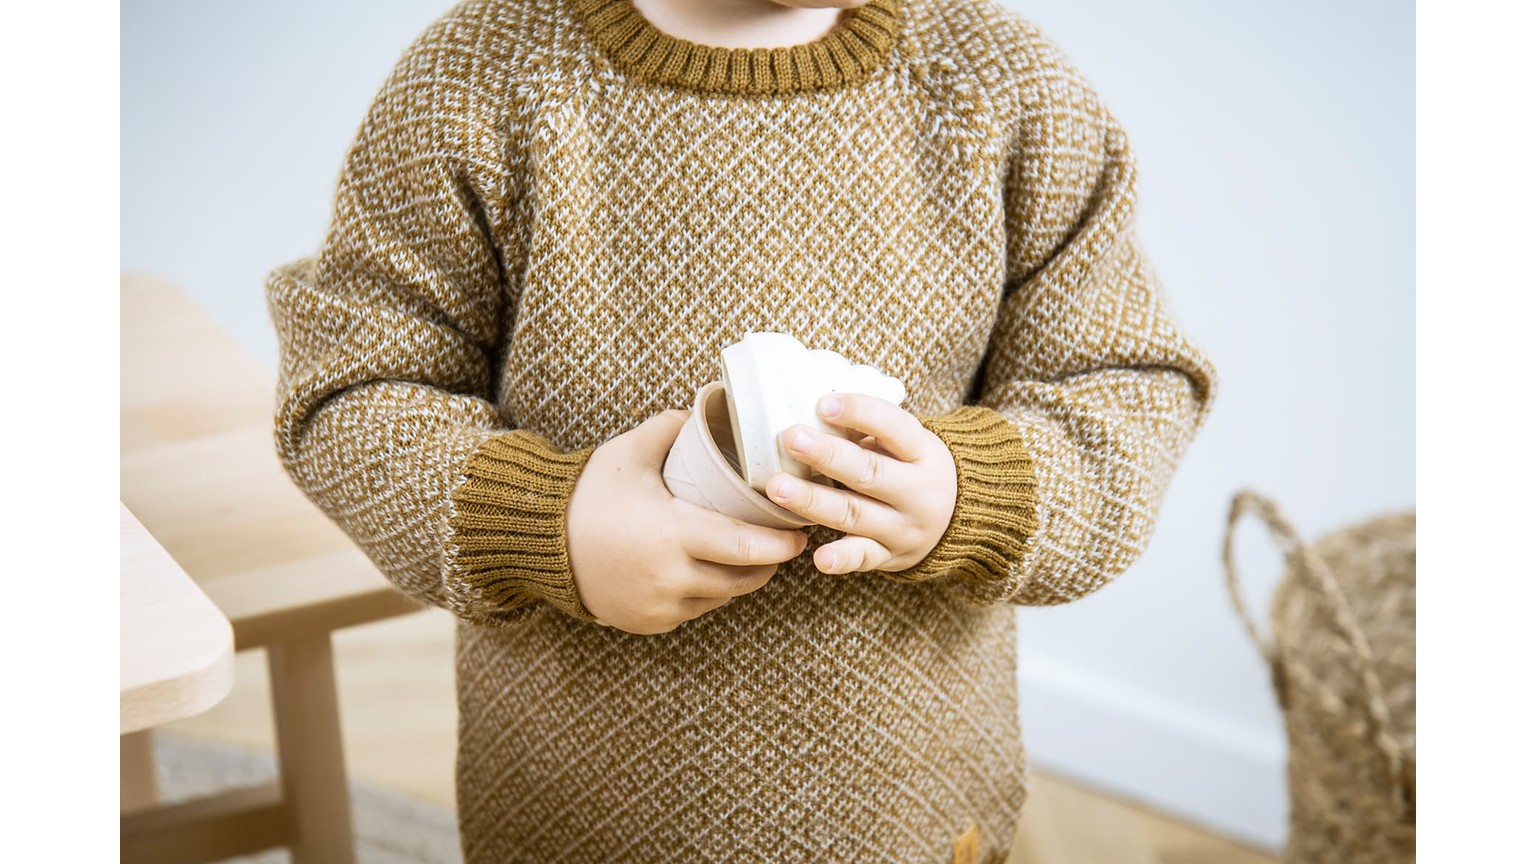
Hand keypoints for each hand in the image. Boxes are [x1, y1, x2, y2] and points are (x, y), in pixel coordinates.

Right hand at [566, 409, 808, 634]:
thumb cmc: (588, 493)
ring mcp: (660, 606)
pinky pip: (695, 610)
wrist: (540, 543)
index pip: (746, 546)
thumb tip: (706, 407)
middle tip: (785, 544)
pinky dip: (709, 593)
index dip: (781, 543)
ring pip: (722, 598)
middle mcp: (670, 578)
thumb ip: (671, 427)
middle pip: (743, 579)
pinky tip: (713, 571)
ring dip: (741, 579)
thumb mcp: (629, 452)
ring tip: (754, 556)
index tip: (801, 532)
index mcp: (672, 534)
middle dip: (770, 563)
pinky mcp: (650, 623)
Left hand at [766, 393, 956, 574]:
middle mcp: (918, 493)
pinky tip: (818, 557)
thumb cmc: (913, 468)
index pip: (895, 428)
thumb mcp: (905, 443)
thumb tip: (814, 409)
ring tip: (777, 488)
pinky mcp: (890, 556)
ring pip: (855, 514)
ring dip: (814, 501)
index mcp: (924, 453)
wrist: (957, 519)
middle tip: (791, 439)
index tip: (824, 404)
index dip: (861, 413)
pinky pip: (864, 558)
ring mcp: (904, 528)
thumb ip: (867, 429)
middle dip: (828, 456)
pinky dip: (842, 559)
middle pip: (870, 473)